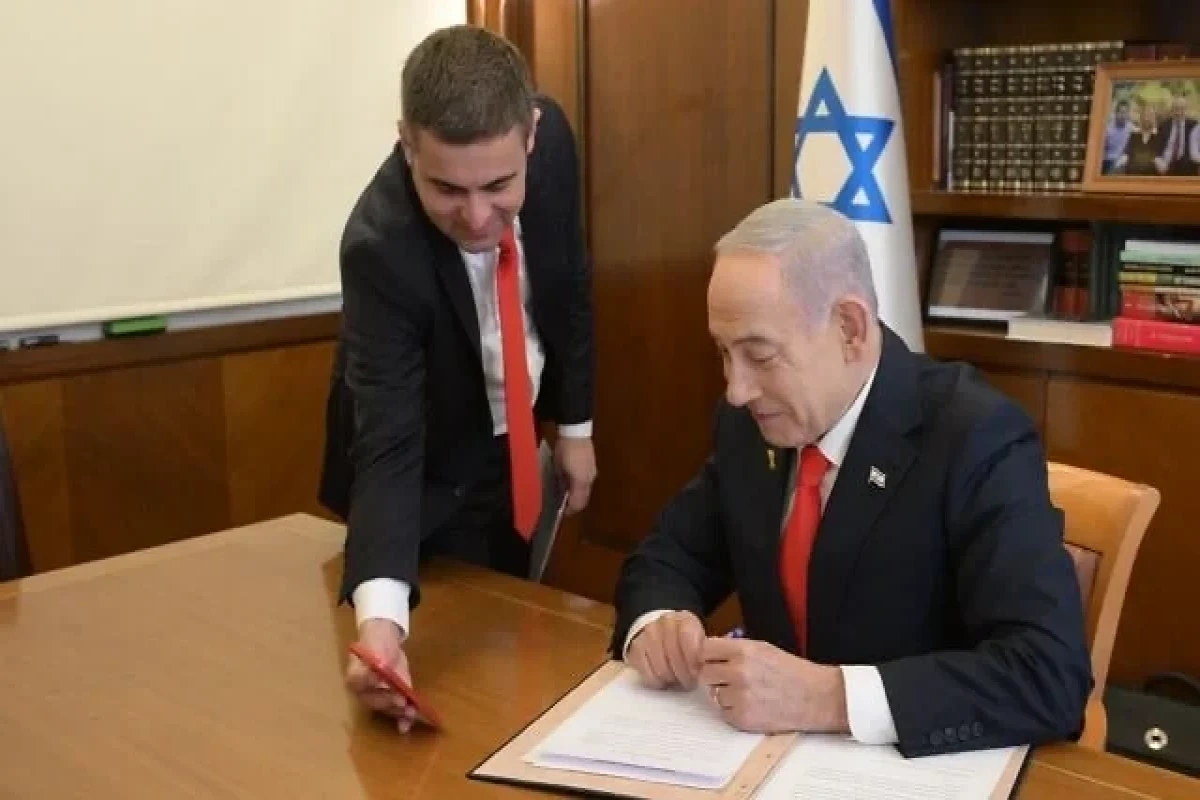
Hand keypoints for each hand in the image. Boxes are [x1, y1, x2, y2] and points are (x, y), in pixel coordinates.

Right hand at [346, 619, 417, 732]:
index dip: (369, 682)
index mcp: (354, 676)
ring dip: (398, 712)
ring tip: (410, 712)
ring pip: (386, 708)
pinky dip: (401, 719)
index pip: (359, 681)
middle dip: (388, 702)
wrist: (385, 643)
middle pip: (374, 700)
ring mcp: (378, 697)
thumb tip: (380, 673)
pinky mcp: (391, 699)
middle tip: (401, 701)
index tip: (380, 681)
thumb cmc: (376, 643)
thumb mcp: (375, 646)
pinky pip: (395, 711)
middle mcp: (363, 692)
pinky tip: (406, 726)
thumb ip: (376, 659)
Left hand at [554, 436, 595, 513]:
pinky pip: (587, 482)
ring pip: (586, 491)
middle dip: (575, 505)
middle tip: (564, 505)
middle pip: (584, 499)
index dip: (569, 510)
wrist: (576, 431)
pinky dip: (580, 487)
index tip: (562, 512)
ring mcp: (593, 473)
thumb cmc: (565, 449)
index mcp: (580, 481)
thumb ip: (561, 481)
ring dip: (578, 496)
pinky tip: (572, 482)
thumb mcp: (558, 467)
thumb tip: (562, 491)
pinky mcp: (593, 467)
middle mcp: (589, 479)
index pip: (577, 503)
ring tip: (567, 494)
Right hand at [626, 611, 705, 689]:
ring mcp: (647, 635)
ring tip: (677, 680)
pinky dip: (657, 682)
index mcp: (684, 619)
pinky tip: (664, 679)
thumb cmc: (685, 639)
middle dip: (685, 675)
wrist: (661, 630)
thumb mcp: (699, 639)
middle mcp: (664, 623)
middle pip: (674, 656)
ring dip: (672, 680)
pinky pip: (647, 674)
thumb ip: (703, 651)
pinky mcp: (635, 649)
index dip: (694, 660)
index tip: (698, 673)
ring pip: (661, 668)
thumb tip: (706, 670)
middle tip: (690, 683)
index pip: (688, 639)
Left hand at [699, 636, 848, 733]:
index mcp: (744, 651)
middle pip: (704, 673)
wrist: (816, 697)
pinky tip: (751, 706)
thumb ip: (735, 649)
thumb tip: (709, 651)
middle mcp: (739, 672)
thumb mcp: (763, 648)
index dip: (709, 655)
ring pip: (713, 694)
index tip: (714, 660)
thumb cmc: (791, 671)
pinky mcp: (743, 719)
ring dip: (724, 694)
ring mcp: (740, 697)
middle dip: (714, 676)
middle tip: (729, 679)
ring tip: (747, 693)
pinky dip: (733, 711)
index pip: (705, 649)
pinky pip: (724, 713)